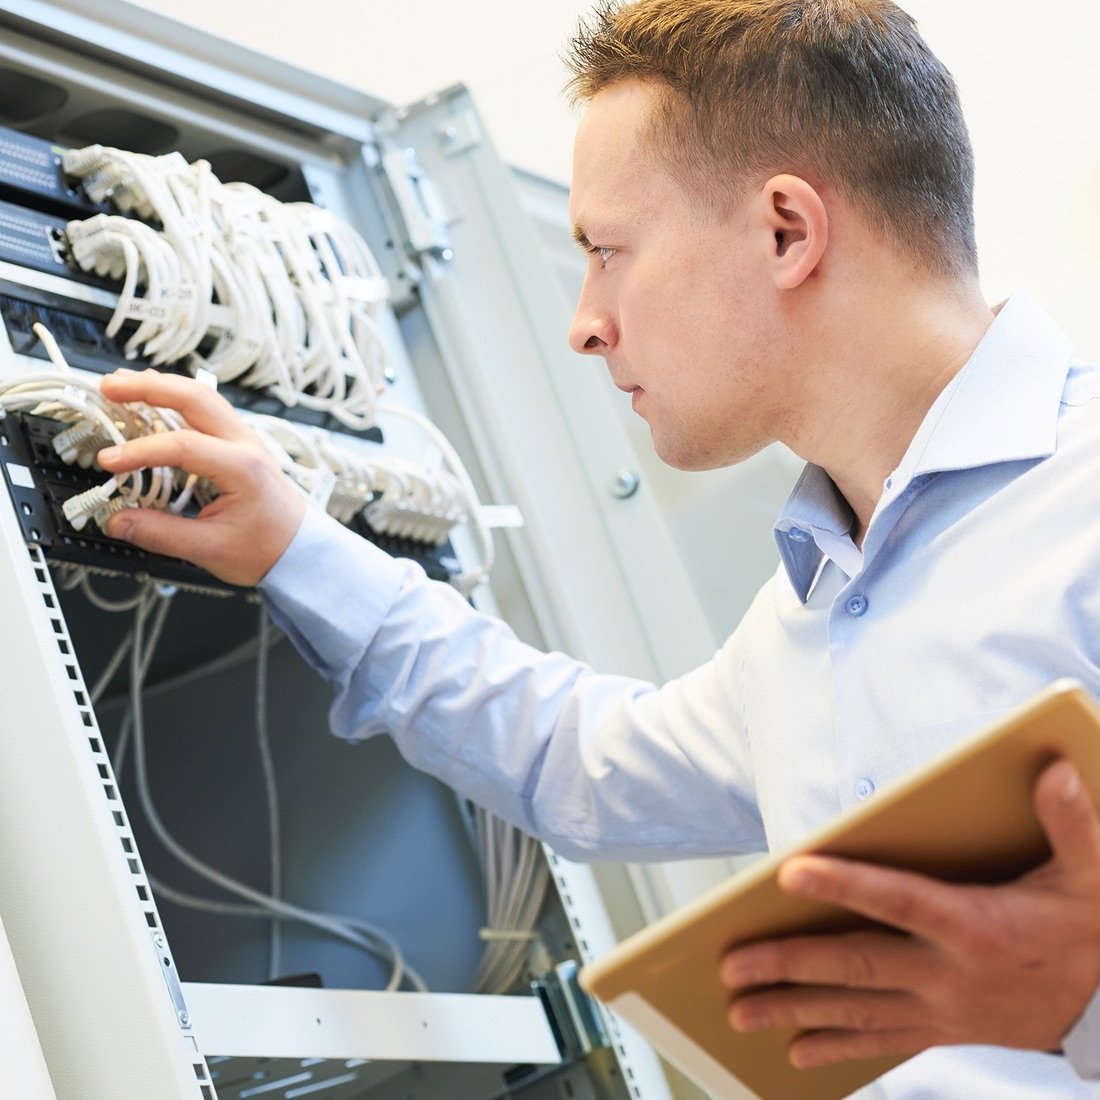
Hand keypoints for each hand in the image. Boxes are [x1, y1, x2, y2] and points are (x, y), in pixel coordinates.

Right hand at [95, 368, 306, 586]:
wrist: (301, 549)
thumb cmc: (269, 548)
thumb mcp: (212, 549)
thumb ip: (161, 534)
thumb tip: (118, 522)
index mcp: (244, 468)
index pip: (185, 446)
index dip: (142, 451)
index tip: (110, 462)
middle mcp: (246, 444)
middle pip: (195, 398)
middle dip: (149, 387)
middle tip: (110, 387)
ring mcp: (244, 439)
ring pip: (202, 396)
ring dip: (161, 386)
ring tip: (122, 385)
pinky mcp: (238, 443)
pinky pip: (206, 409)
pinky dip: (175, 399)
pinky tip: (152, 400)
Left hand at [719, 759, 1099, 1068]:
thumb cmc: (1089, 931)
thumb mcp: (1091, 874)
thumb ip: (1070, 823)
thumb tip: (1055, 770)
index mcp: (976, 926)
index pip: (898, 899)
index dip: (844, 884)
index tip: (789, 873)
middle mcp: (950, 974)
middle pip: (856, 965)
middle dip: (789, 965)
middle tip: (733, 965)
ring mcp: (942, 1010)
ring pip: (857, 1011)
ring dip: (794, 1009)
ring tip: (740, 1011)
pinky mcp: (943, 1031)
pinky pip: (881, 1042)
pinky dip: (836, 1046)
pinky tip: (796, 1049)